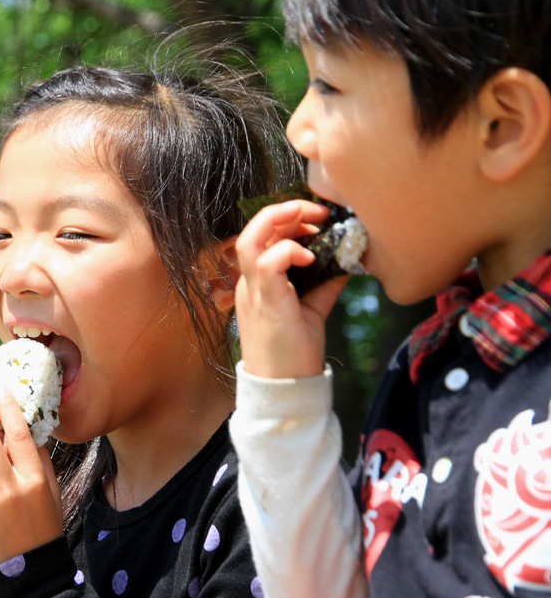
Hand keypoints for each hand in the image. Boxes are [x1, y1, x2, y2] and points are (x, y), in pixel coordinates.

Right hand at [235, 200, 349, 378]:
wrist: (284, 388)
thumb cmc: (294, 353)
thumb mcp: (313, 309)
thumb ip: (325, 283)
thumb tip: (348, 259)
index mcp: (257, 282)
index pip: (261, 236)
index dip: (286, 219)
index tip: (317, 218)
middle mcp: (249, 283)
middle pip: (252, 230)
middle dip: (284, 210)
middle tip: (317, 209)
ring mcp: (254, 292)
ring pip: (250, 240)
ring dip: (279, 221)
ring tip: (309, 217)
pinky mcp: (266, 303)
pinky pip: (267, 264)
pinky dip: (288, 251)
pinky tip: (310, 256)